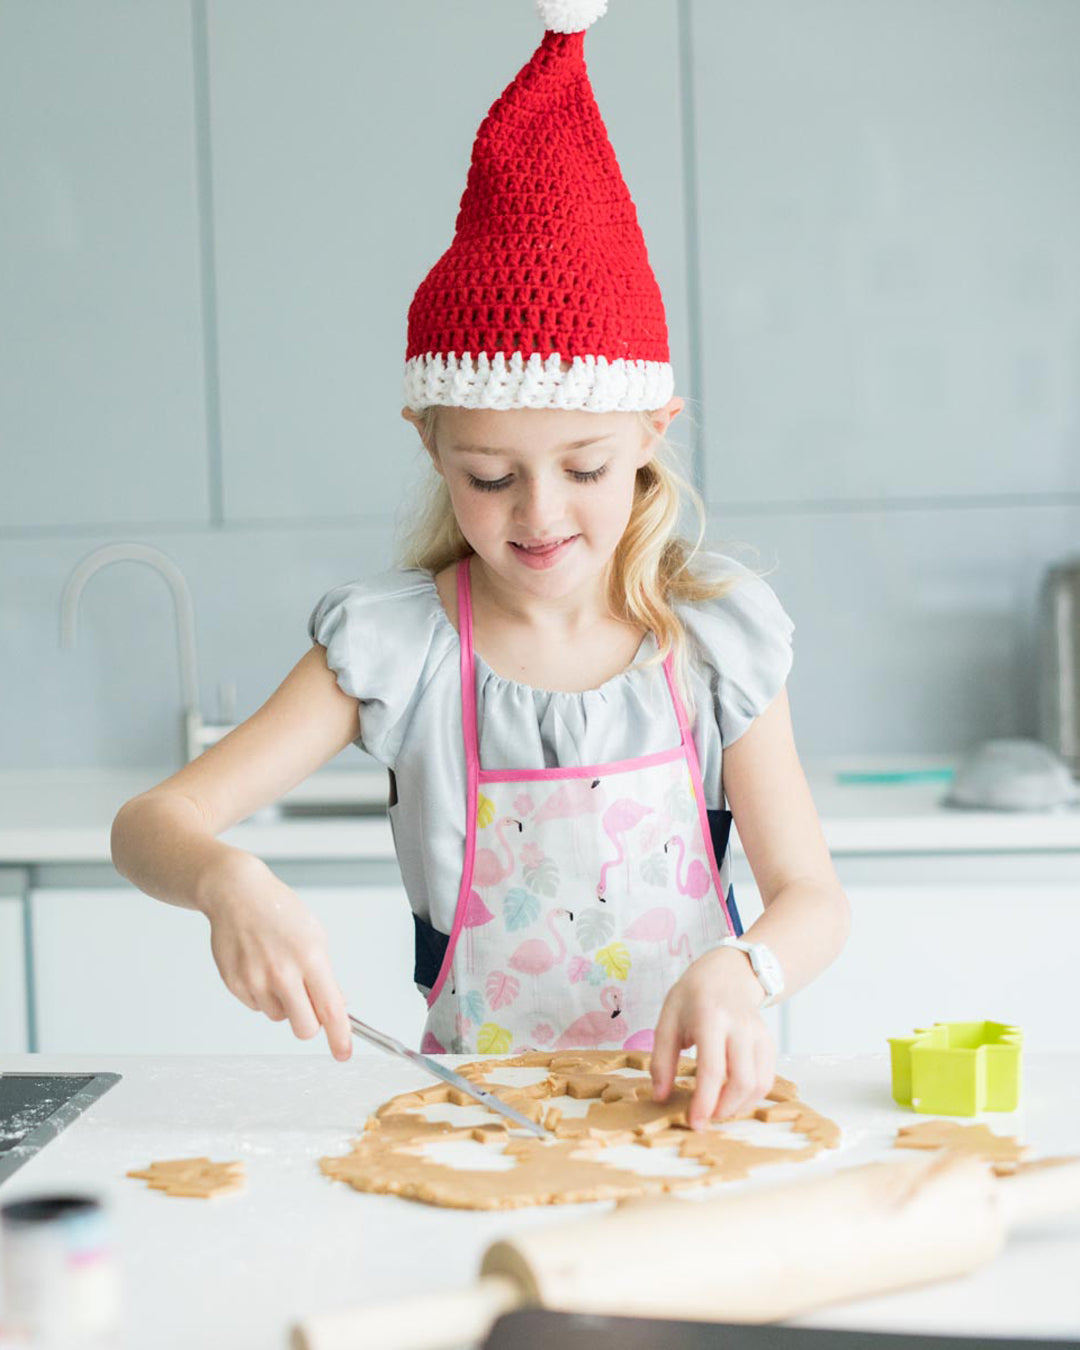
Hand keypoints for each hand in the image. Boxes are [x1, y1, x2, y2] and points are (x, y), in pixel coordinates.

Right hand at [199, 852, 351, 1060]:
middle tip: (309, 1006)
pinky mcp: (235, 984)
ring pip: (280, 1017)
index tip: (343, 1052)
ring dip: (285, 1004)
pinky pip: (258, 1007)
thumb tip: (336, 1006)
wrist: (237, 894)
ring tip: (279, 971)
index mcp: (309, 958)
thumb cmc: (279, 911)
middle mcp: (282, 973)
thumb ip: (325, 975)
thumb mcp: (314, 936)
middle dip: (310, 1023)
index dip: (339, 1037)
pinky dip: (263, 995)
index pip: (330, 1009)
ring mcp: (255, 981)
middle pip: (304, 1028)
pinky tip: (260, 968)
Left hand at [651, 946, 775, 1128]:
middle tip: (704, 1118)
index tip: (694, 1121)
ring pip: (759, 1084)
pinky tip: (732, 1098)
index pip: (712, 1069)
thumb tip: (660, 1096)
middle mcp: (740, 1026)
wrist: (726, 973)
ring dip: (738, 1106)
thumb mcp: (666, 1020)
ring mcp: (758, 1034)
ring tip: (717, 1109)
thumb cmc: (692, 997)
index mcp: (710, 1018)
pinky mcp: (769, 1042)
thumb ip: (661, 1059)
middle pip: (741, 1080)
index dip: (704, 1101)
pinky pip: (767, 1079)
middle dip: (723, 1109)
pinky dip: (751, 1097)